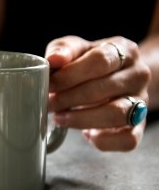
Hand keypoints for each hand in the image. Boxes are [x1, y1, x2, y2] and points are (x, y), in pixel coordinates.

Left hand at [45, 35, 150, 150]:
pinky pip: (127, 140)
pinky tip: (86, 134)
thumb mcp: (76, 49)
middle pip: (105, 88)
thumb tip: (53, 60)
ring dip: (82, 119)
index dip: (71, 74)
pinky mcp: (138, 127)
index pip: (100, 60)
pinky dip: (104, 141)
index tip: (49, 84)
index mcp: (125, 50)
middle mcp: (138, 75)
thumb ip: (64, 50)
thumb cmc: (89, 62)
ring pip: (117, 114)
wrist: (114, 77)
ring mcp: (141, 102)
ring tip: (59, 118)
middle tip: (48, 103)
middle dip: (69, 98)